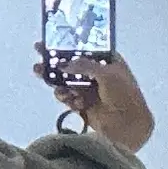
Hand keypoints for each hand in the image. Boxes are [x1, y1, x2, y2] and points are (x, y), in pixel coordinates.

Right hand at [34, 47, 153, 153]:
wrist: (128, 126)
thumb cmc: (123, 95)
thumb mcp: (107, 74)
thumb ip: (84, 65)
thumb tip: (62, 64)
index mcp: (108, 62)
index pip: (86, 50)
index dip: (70, 46)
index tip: (53, 42)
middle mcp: (98, 74)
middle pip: (72, 66)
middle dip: (55, 63)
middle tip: (39, 59)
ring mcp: (89, 90)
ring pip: (66, 82)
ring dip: (55, 80)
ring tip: (42, 76)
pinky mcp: (82, 104)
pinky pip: (67, 97)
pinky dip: (65, 97)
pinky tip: (67, 98)